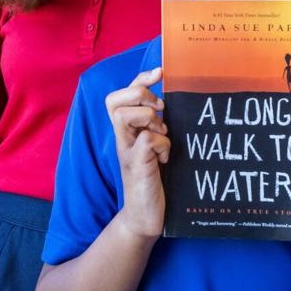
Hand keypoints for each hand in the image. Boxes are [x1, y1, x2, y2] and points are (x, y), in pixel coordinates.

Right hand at [105, 67, 169, 237]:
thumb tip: (176, 104)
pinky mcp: (138, 166)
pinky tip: (166, 159)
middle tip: (160, 110)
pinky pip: (148, 141)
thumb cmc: (155, 181)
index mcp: (128, 132)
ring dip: (149, 118)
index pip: (122, 95)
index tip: (160, 72)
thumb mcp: (157, 148)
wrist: (146, 218)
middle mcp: (123, 139)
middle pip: (114, 100)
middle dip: (139, 95)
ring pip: (124, 115)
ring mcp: (128, 151)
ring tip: (162, 133)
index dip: (139, 79)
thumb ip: (158, 127)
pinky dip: (162, 145)